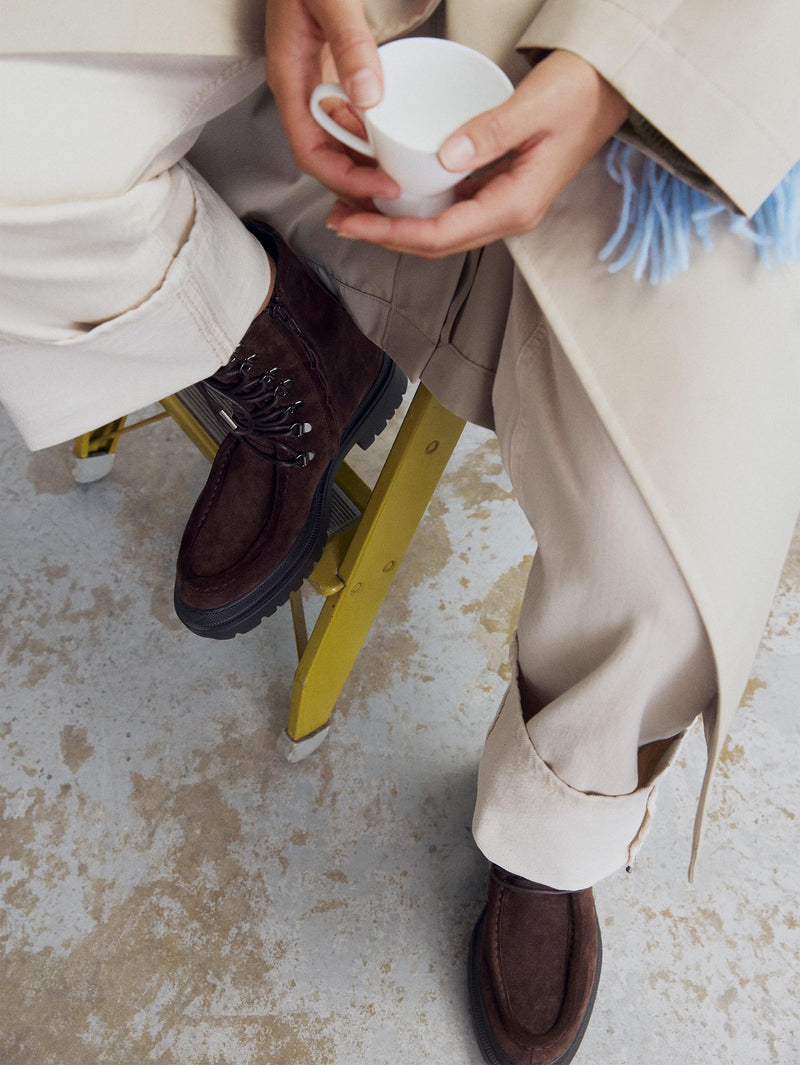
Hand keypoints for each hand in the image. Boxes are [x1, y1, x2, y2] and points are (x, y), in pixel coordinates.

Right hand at [265, 0, 399, 201]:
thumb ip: (350, 45)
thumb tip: (368, 98)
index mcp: (290, 77)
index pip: (311, 153)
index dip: (345, 179)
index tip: (381, 186)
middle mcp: (301, 87)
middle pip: (325, 157)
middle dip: (357, 184)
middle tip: (397, 196)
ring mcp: (315, 82)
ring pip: (337, 143)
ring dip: (364, 167)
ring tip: (399, 181)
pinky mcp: (333, 73)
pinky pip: (350, 119)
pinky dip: (370, 139)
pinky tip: (393, 145)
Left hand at [326, 50, 629, 257]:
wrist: (608, 88)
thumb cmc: (579, 93)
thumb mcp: (536, 105)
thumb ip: (492, 132)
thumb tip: (446, 157)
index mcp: (516, 204)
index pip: (443, 235)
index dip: (393, 234)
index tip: (355, 223)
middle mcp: (508, 214)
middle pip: (434, 242)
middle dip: (383, 236)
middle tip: (338, 220)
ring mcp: (503, 205)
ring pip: (439, 230)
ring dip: (395, 226)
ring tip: (352, 211)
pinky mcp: (497, 191)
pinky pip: (449, 210)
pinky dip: (415, 207)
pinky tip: (391, 194)